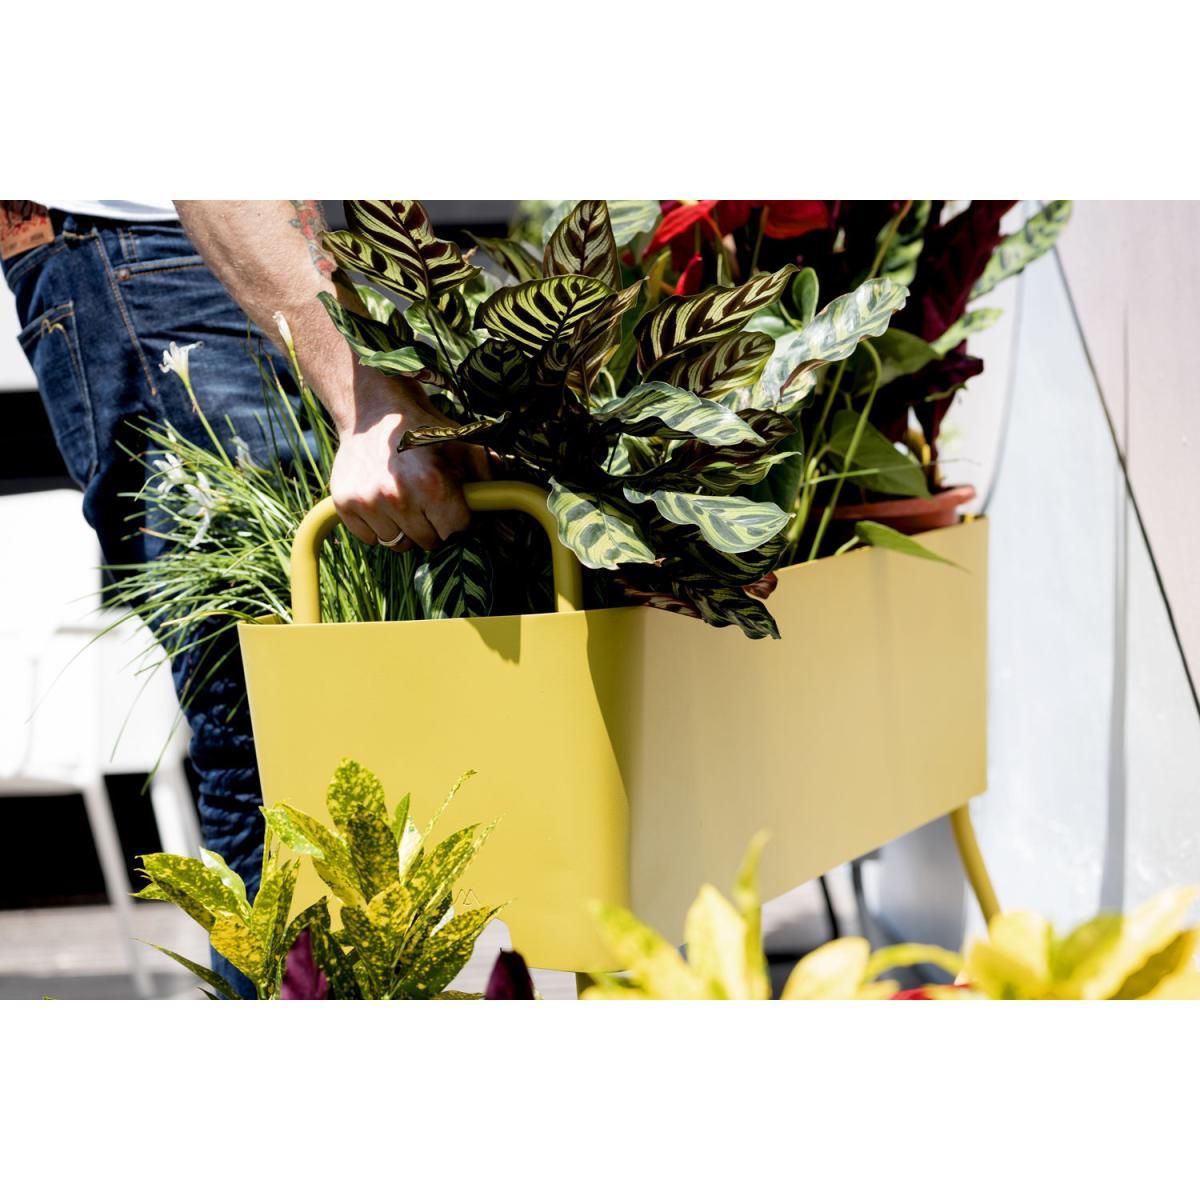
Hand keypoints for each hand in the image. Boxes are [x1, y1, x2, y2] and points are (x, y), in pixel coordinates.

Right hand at [329, 374, 488, 551]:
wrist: (374, 410)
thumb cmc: (423, 429)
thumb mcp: (463, 444)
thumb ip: (487, 474)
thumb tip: (505, 506)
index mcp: (432, 484)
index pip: (457, 530)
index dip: (461, 521)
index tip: (456, 510)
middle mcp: (399, 497)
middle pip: (429, 542)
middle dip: (436, 526)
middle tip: (431, 504)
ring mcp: (369, 503)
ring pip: (399, 544)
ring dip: (407, 530)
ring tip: (407, 501)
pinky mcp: (345, 505)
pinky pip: (371, 539)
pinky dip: (380, 528)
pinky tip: (384, 503)